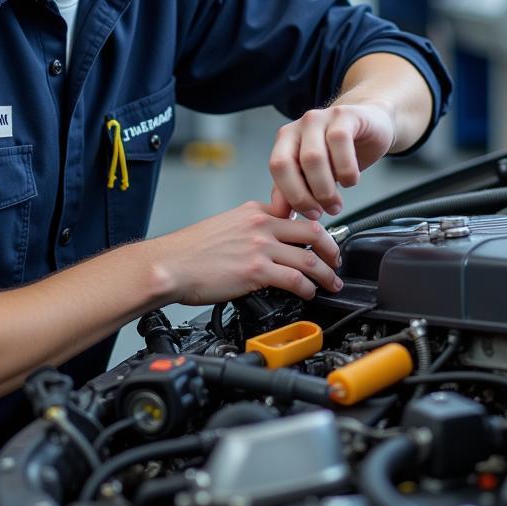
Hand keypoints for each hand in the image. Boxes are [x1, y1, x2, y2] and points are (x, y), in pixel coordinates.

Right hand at [142, 201, 342, 305]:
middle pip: (311, 230)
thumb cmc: (189, 251)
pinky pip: (295, 279)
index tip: (321, 240)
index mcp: (252, 211)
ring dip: (326, 273)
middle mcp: (259, 224)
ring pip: (309, 257)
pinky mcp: (256, 270)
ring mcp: (259, 247)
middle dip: (331, 248)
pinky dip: (308, 289)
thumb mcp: (224, 226)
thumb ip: (249, 231)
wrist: (170, 264)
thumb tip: (266, 245)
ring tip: (331, 283)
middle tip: (336, 260)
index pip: (295, 213)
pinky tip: (309, 294)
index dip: (314, 229)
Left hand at [268, 102, 395, 218]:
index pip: (277, 167)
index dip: (292, 195)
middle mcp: (300, 126)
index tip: (309, 214)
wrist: (371, 125)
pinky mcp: (345, 115)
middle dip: (307, 196)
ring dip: (326, 188)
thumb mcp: (313, 173)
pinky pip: (340, 142)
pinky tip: (351, 179)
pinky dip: (346, 168)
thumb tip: (278, 213)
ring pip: (314, 156)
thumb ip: (292, 190)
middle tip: (324, 211)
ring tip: (337, 202)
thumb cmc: (339, 151)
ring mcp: (322, 117)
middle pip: (292, 163)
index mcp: (287, 139)